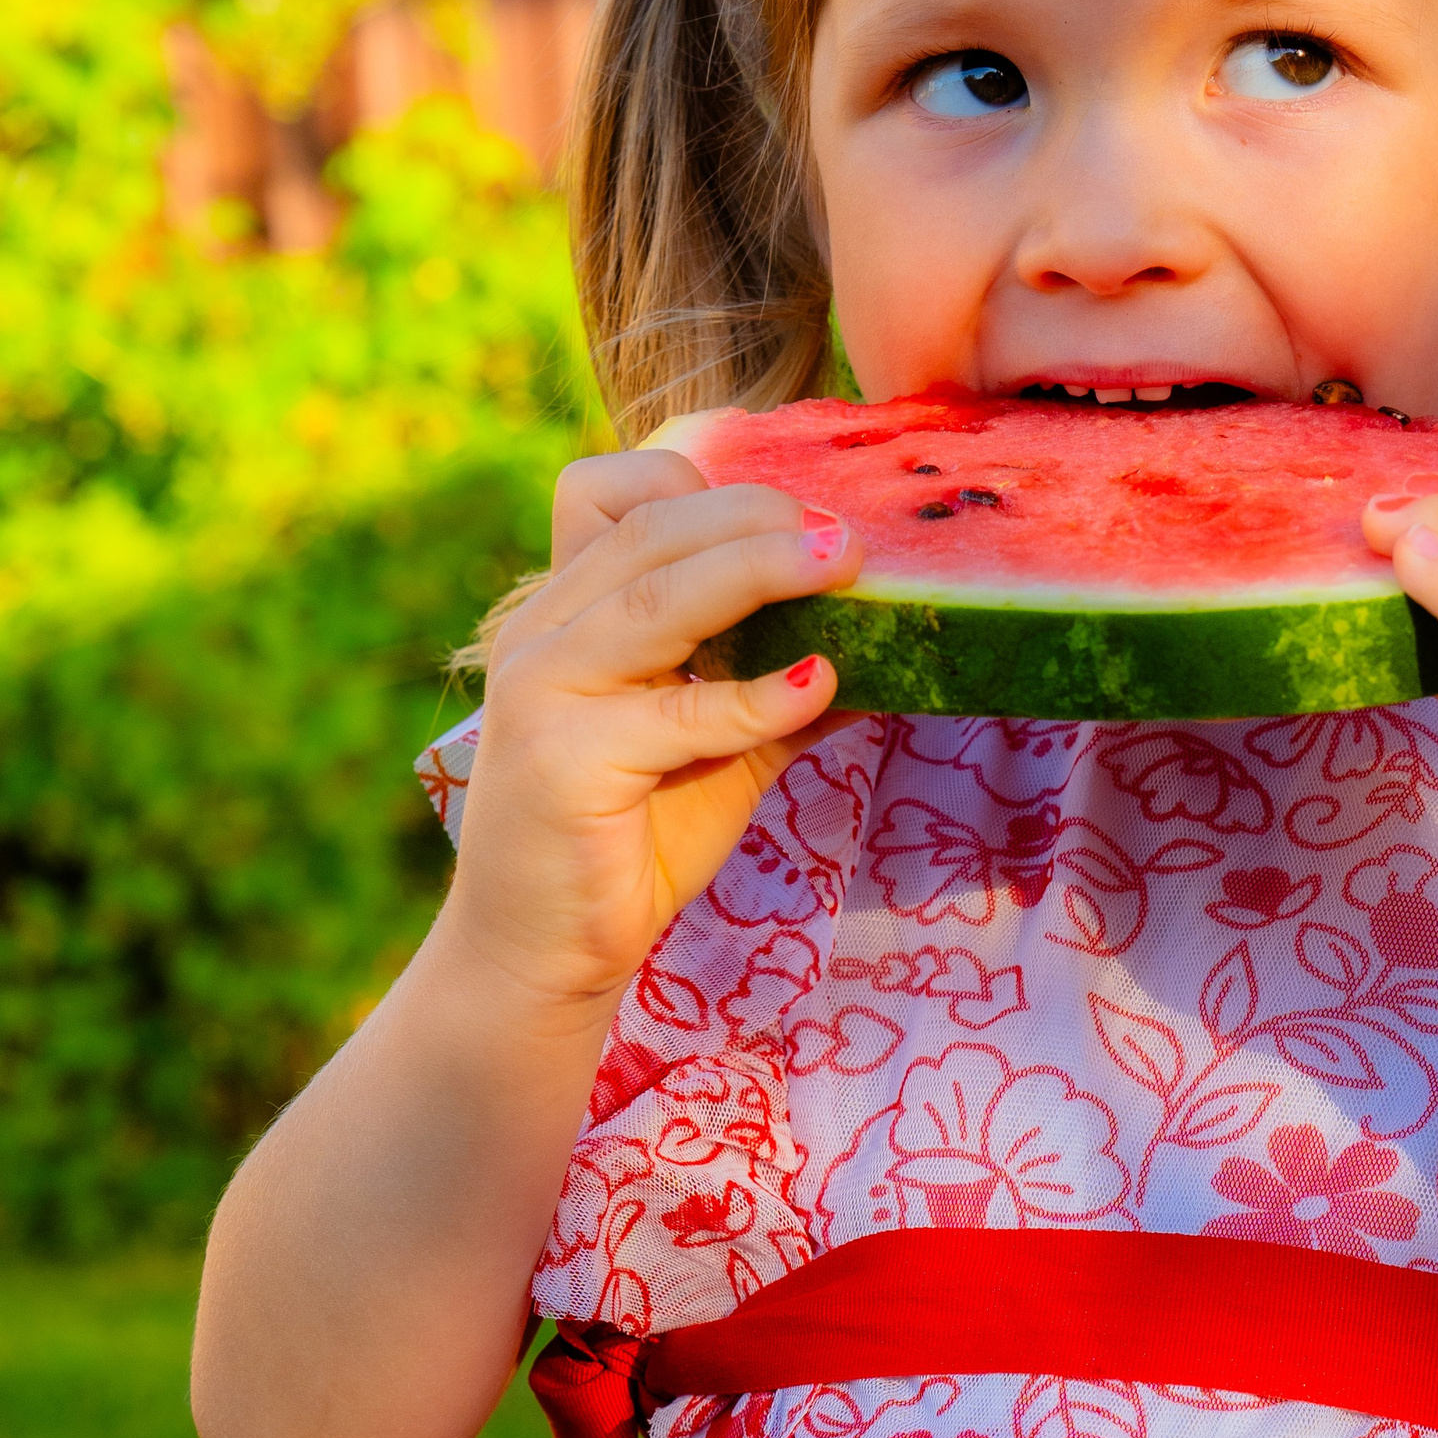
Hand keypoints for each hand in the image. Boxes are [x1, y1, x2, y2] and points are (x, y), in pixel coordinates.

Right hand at [448, 444, 860, 1012]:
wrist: (545, 952)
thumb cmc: (634, 837)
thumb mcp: (721, 742)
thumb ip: (784, 684)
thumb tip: (896, 646)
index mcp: (569, 609)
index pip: (608, 493)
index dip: (702, 485)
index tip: (796, 512)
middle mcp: (542, 633)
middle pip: (652, 531)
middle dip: (757, 519)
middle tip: (847, 538)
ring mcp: (542, 690)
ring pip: (657, 599)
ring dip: (760, 572)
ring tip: (843, 567)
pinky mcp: (562, 760)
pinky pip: (678, 713)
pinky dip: (757, 697)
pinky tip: (818, 685)